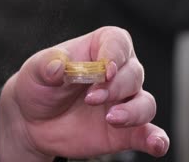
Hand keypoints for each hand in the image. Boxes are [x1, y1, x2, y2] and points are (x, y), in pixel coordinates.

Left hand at [0, 27, 168, 160]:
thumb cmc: (38, 86)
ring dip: (133, 111)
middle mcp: (116, 74)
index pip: (118, 42)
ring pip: (145, 103)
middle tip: (91, 98)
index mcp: (97, 49)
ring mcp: (122, 102)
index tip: (105, 69)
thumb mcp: (34, 70)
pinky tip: (156, 145)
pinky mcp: (125, 130)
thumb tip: (58, 65)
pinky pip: (148, 134)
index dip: (115, 54)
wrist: (32, 120)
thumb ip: (46, 64)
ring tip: (111, 119)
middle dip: (116, 87)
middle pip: (133, 73)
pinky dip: (156, 140)